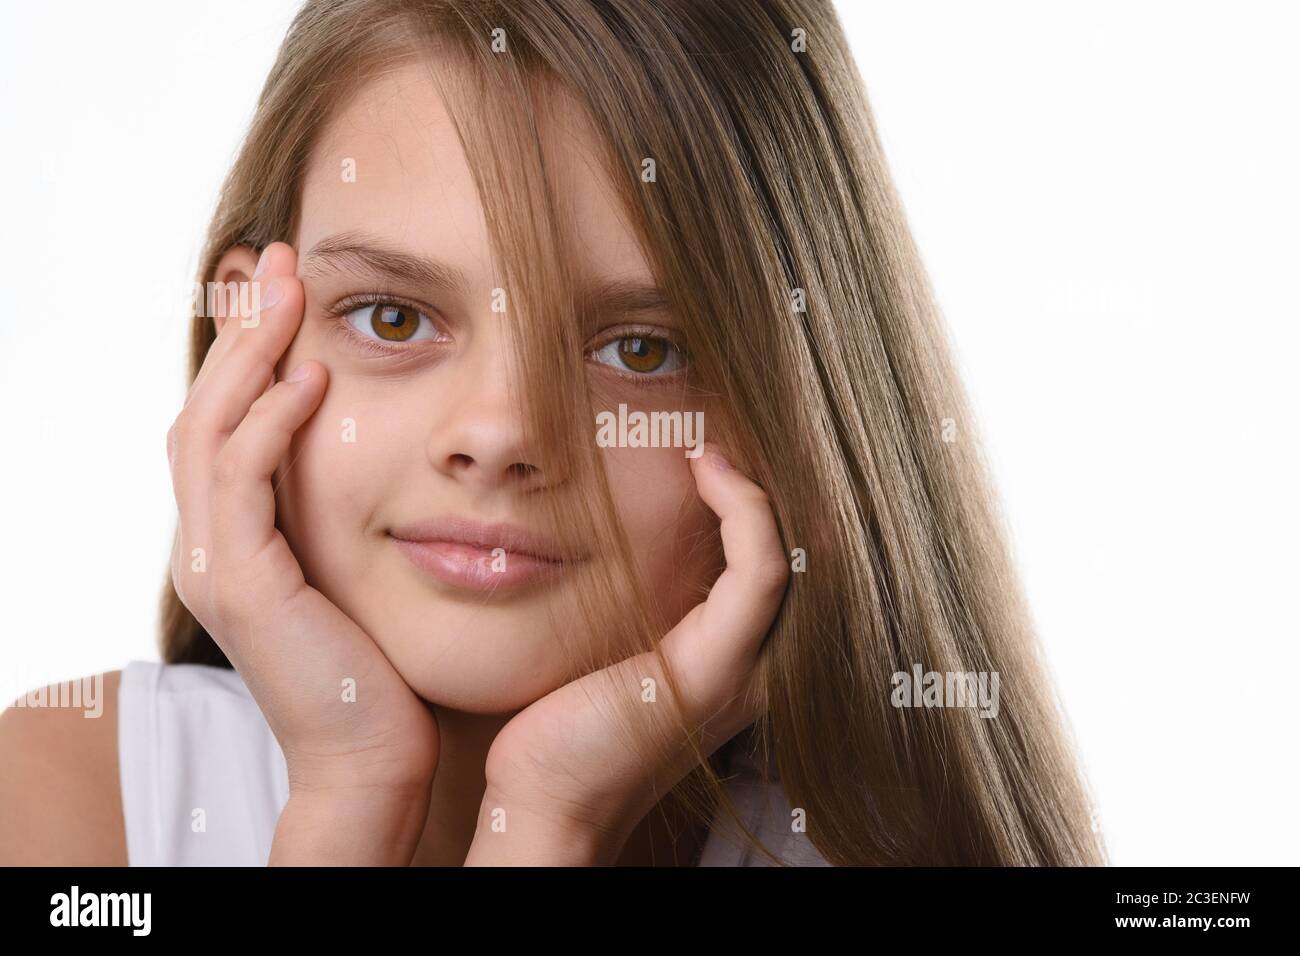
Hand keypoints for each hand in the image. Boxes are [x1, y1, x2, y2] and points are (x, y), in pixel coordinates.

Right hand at [166, 242, 438, 863]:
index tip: (288, 285)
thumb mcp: (367, 568)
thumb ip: (362, 509)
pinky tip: (311, 379)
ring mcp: (215, 564)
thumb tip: (415, 445)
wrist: (373, 756)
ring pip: (210, 432)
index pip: (227, 420)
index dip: (249, 349)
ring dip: (249, 356)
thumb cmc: (387, 665)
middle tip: (277, 260)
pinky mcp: (239, 587)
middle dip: (242, 330)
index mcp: (237, 537)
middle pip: (205, 409)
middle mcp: (211, 544)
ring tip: (290, 293)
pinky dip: (268, 424)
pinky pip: (240, 485)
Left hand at [465, 444, 788, 864]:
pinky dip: (743, 509)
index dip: (754, 496)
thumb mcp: (605, 639)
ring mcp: (747, 666)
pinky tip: (707, 469)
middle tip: (720, 429)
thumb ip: (629, 593)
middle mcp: (756, 660)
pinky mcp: (720, 668)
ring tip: (711, 443)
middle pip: (796, 552)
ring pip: (790, 553)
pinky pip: (758, 571)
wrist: (545, 798)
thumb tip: (601, 521)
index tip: (706, 445)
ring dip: (756, 487)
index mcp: (732, 653)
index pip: (773, 557)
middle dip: (767, 485)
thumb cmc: (559, 720)